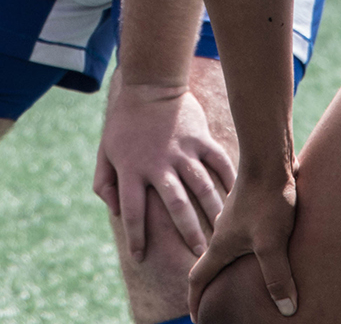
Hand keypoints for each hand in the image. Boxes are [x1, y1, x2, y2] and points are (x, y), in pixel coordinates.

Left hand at [94, 75, 234, 260]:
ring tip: (221, 233)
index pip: (132, 211)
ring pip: (203, 188)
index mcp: (132, 169)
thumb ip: (105, 183)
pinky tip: (235, 198)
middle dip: (188, 233)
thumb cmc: (124, 123)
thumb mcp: (105, 152)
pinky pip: (219, 163)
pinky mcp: (200, 138)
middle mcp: (159, 163)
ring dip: (213, 213)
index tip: (140, 256)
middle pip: (176, 206)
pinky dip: (229, 182)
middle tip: (198, 255)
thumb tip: (114, 211)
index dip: (135, 237)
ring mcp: (183, 151)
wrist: (149, 84)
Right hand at [187, 166, 298, 317]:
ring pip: (230, 250)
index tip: (196, 319)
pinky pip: (245, 236)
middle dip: (213, 288)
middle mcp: (224, 233)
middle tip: (222, 306)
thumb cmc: (268, 198)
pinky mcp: (252, 209)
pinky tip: (267, 251)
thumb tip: (286, 310)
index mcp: (221, 245)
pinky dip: (248, 251)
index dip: (195, 302)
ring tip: (247, 282)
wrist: (270, 158)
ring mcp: (237, 220)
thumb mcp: (272, 242)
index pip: (198, 279)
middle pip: (212, 266)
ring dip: (231, 267)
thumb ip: (277, 276)